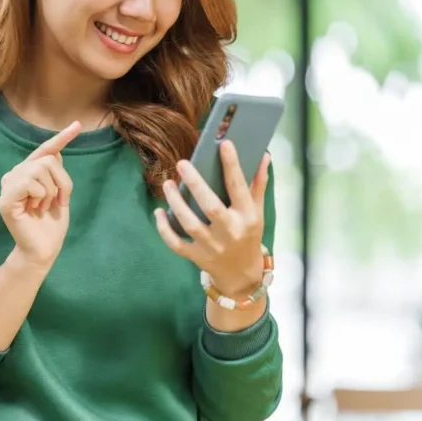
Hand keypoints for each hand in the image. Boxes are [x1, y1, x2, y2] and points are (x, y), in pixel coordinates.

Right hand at [0, 121, 80, 269]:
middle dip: (62, 181)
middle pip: (47, 159)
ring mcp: (7, 186)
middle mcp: (14, 175)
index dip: (61, 138)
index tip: (77, 125)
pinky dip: (40, 196)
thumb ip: (55, 173)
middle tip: (57, 202)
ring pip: (40, 169)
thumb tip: (57, 151)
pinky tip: (35, 209)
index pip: (44, 151)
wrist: (44, 249)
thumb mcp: (59, 193)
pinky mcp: (5, 199)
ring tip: (44, 207)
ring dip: (51, 191)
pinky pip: (30, 183)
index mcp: (26, 173)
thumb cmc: (52, 224)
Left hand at [154, 141, 270, 296]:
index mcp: (247, 218)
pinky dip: (164, 229)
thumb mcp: (257, 212)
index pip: (239, 188)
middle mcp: (230, 232)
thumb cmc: (248, 236)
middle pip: (211, 206)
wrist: (242, 276)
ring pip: (190, 223)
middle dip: (196, 184)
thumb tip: (263, 155)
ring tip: (168, 184)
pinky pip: (175, 243)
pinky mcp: (196, 256)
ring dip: (176, 203)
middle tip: (182, 163)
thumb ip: (257, 184)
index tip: (224, 144)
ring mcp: (211, 246)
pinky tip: (158, 212)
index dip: (232, 166)